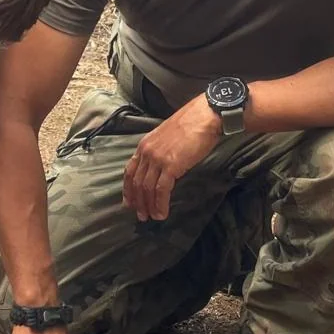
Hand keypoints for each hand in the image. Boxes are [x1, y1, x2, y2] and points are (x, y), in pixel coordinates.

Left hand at [123, 96, 220, 220]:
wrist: (205, 116)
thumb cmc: (192, 124)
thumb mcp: (167, 136)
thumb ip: (160, 150)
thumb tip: (161, 167)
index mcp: (144, 145)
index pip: (130, 170)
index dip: (128, 189)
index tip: (129, 202)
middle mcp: (147, 152)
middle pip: (136, 182)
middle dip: (137, 201)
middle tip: (141, 215)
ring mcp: (157, 158)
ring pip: (147, 188)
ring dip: (149, 206)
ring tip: (152, 217)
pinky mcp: (171, 165)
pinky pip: (161, 190)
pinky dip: (160, 204)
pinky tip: (162, 213)